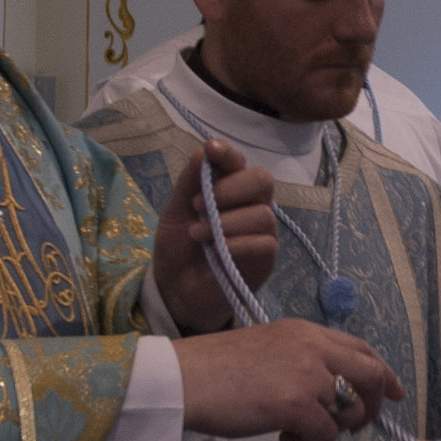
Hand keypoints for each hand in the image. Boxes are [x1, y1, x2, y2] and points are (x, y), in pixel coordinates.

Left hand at [153, 140, 277, 333]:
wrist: (176, 291)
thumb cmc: (177, 248)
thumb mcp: (174, 212)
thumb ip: (189, 183)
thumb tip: (203, 150)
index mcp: (228, 189)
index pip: (238, 162)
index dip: (228, 153)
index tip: (211, 150)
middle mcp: (250, 205)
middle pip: (262, 180)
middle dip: (232, 188)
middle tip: (201, 203)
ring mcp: (260, 232)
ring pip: (262, 214)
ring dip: (227, 223)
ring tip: (198, 235)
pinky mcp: (265, 259)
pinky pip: (264, 243)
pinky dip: (238, 244)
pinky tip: (217, 252)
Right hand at [174, 320, 398, 440]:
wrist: (182, 379)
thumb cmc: (215, 368)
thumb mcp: (268, 348)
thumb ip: (302, 360)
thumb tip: (332, 387)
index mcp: (306, 332)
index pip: (362, 349)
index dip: (383, 374)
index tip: (394, 393)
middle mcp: (313, 347)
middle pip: (371, 376)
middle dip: (373, 406)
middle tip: (356, 425)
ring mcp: (306, 374)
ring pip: (351, 409)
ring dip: (335, 429)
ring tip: (302, 431)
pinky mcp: (294, 404)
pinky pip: (327, 433)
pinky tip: (286, 439)